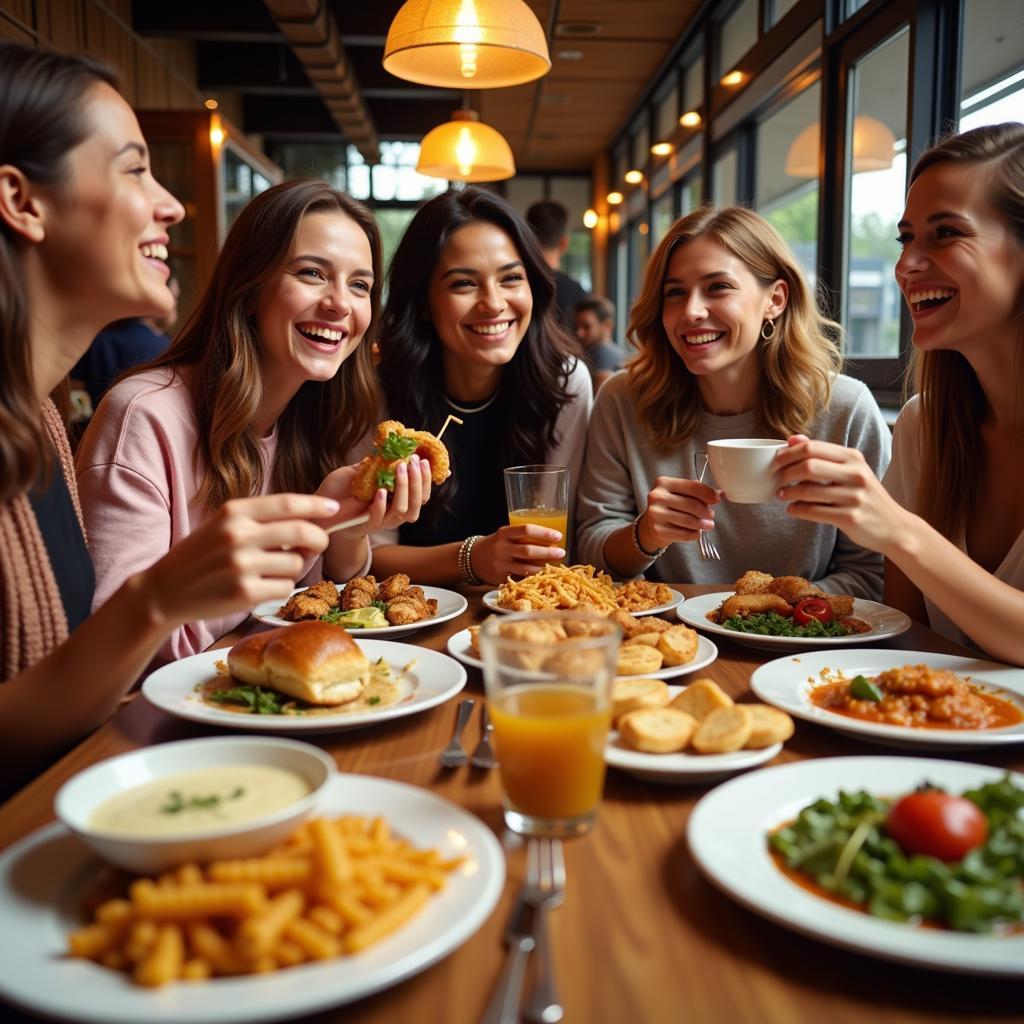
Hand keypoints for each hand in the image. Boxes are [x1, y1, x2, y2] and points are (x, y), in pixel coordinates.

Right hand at [140, 494, 337, 625]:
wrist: (164, 591)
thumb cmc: (201, 556)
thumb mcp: (224, 525)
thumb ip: (261, 520)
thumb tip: (310, 519)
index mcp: (234, 512)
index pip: (288, 503)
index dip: (317, 506)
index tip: (334, 509)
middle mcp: (238, 535)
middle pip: (303, 531)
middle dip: (319, 539)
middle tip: (317, 545)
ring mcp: (241, 565)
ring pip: (296, 563)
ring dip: (293, 569)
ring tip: (270, 571)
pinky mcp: (244, 592)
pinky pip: (285, 587)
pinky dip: (280, 588)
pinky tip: (261, 587)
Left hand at [317, 456, 433, 538]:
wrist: (319, 508)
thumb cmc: (340, 489)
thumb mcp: (360, 470)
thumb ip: (376, 462)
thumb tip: (392, 446)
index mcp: (397, 500)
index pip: (422, 494)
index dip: (428, 479)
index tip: (426, 460)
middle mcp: (394, 512)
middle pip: (418, 503)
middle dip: (418, 480)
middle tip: (413, 461)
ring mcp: (382, 521)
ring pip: (403, 510)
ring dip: (404, 488)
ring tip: (399, 468)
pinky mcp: (366, 526)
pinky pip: (379, 518)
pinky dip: (381, 504)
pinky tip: (380, 491)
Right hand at [470, 524, 566, 582]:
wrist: (472, 559)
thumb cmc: (496, 545)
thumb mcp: (504, 536)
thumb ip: (522, 537)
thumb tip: (551, 541)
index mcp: (504, 533)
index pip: (526, 530)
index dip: (544, 532)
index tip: (558, 535)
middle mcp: (501, 548)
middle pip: (528, 550)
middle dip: (548, 552)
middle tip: (561, 552)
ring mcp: (500, 563)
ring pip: (526, 567)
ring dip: (543, 567)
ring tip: (555, 565)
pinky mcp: (500, 577)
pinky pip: (520, 577)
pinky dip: (533, 576)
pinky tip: (542, 575)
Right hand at [637, 475, 720, 550]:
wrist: (650, 525)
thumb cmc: (670, 507)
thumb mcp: (680, 494)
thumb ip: (698, 492)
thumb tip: (720, 494)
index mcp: (664, 483)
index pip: (692, 486)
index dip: (708, 493)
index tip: (718, 499)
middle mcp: (657, 496)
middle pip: (691, 504)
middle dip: (705, 511)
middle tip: (711, 515)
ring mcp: (655, 514)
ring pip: (688, 520)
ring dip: (702, 524)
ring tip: (708, 525)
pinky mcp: (657, 530)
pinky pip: (683, 534)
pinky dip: (694, 535)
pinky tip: (697, 533)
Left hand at [774, 435, 907, 552]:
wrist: (893, 526)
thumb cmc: (864, 495)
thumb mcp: (850, 469)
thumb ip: (822, 454)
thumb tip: (792, 439)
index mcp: (853, 458)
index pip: (813, 448)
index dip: (788, 454)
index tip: (775, 462)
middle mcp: (856, 474)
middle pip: (809, 466)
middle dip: (785, 473)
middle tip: (776, 479)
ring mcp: (854, 497)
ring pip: (809, 491)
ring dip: (788, 493)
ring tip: (781, 495)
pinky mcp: (850, 518)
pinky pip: (814, 512)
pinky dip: (797, 510)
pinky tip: (792, 510)